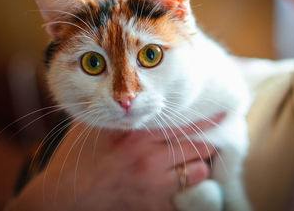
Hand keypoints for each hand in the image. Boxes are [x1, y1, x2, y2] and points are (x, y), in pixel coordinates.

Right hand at [8, 122, 213, 210]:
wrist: (67, 197)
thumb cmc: (80, 157)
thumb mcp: (96, 126)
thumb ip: (119, 111)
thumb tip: (136, 95)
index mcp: (137, 137)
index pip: (185, 124)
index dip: (210, 119)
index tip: (225, 113)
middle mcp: (150, 161)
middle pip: (199, 148)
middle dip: (206, 143)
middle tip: (205, 139)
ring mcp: (153, 187)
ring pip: (197, 173)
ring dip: (196, 167)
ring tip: (187, 163)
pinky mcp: (153, 208)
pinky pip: (186, 201)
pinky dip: (187, 192)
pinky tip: (178, 186)